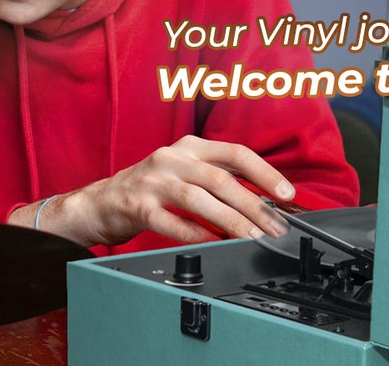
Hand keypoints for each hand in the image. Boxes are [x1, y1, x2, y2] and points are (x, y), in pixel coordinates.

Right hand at [26, 135, 294, 245]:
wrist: (100, 202)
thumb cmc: (151, 188)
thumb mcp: (186, 171)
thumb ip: (219, 178)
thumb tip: (265, 201)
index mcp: (190, 146)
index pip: (236, 153)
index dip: (265, 173)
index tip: (287, 195)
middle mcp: (172, 158)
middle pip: (221, 179)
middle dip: (254, 205)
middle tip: (275, 228)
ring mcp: (153, 181)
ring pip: (199, 199)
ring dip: (230, 220)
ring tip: (250, 237)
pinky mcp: (137, 206)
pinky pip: (171, 221)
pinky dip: (195, 233)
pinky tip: (212, 242)